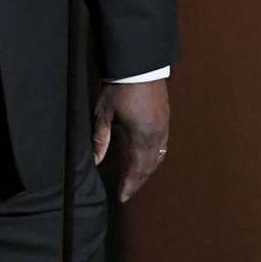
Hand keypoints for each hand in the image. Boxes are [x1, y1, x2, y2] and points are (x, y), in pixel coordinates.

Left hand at [92, 81, 169, 202]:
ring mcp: (164, 126)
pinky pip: (163, 144)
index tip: (122, 197)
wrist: (139, 64)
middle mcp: (156, 135)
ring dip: (148, 169)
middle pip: (150, 166)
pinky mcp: (165, 117)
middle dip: (139, 181)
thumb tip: (95, 161)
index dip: (129, 185)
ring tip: (137, 178)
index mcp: (142, 137)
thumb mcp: (104, 114)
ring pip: (159, 156)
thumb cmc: (120, 87)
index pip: (136, 170)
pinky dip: (155, 156)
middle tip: (128, 191)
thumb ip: (100, 139)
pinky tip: (148, 157)